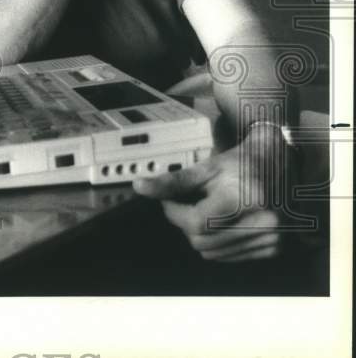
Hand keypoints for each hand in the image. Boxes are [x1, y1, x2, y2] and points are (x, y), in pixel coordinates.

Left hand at [133, 132, 289, 261]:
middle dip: (185, 224)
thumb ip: (173, 181)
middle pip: (202, 241)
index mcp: (247, 197)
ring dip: (200, 235)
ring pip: (213, 253)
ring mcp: (272, 238)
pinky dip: (217, 242)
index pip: (196, 222)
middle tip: (186, 205)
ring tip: (207, 211)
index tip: (169, 201)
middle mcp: (264, 222)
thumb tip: (140, 187)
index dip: (174, 213)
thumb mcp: (207, 167)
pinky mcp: (273, 248)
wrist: (279, 163)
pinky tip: (222, 222)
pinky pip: (228, 256)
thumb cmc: (240, 163)